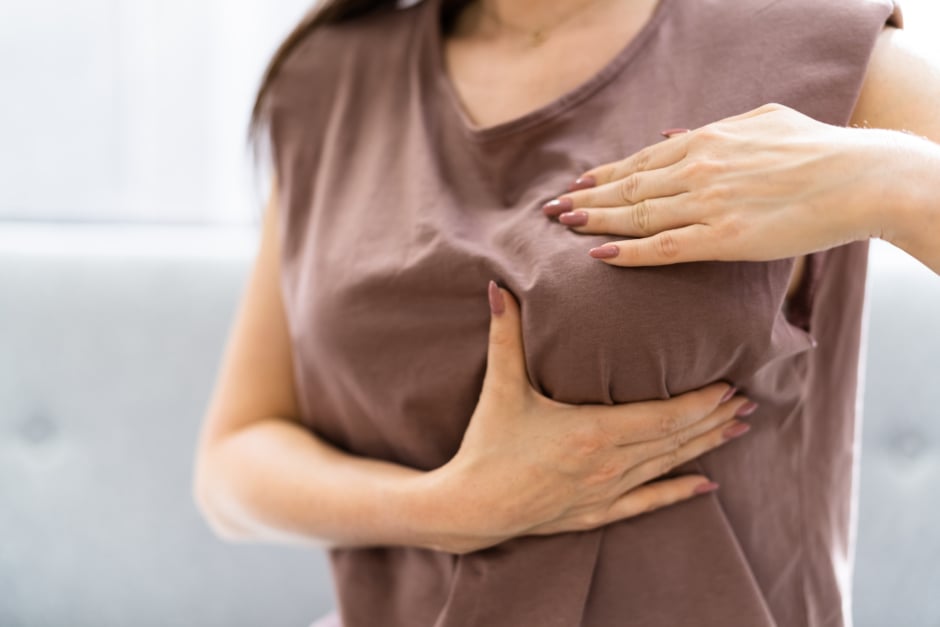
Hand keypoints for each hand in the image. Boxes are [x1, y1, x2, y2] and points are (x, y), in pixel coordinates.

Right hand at [425, 281, 756, 554]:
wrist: (472, 507)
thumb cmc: (488, 446)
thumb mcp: (500, 387)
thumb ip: (505, 335)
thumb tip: (500, 288)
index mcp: (593, 431)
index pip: (665, 416)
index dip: (702, 402)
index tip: (728, 385)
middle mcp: (609, 464)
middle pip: (676, 438)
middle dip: (714, 418)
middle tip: (746, 400)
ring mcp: (607, 491)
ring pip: (669, 466)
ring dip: (705, 445)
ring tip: (738, 427)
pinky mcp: (599, 512)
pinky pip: (649, 501)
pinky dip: (680, 490)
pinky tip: (707, 484)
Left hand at [541, 103, 896, 265]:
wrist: (860, 177)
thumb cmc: (817, 147)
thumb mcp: (762, 120)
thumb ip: (715, 129)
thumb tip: (674, 134)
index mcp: (707, 141)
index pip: (639, 161)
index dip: (604, 175)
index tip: (578, 184)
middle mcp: (698, 169)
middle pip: (627, 187)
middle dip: (585, 198)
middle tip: (551, 210)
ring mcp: (707, 204)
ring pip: (636, 215)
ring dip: (594, 221)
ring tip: (564, 227)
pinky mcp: (723, 239)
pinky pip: (662, 247)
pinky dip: (626, 251)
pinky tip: (599, 255)